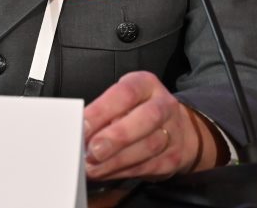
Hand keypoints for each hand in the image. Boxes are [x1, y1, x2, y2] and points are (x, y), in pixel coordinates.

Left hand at [83, 71, 213, 180]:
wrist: (177, 129)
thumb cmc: (138, 111)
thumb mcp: (121, 100)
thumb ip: (103, 111)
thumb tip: (79, 129)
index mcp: (146, 84)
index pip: (126, 93)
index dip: (103, 110)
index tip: (82, 125)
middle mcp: (164, 105)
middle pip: (146, 118)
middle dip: (116, 137)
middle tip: (92, 150)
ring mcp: (173, 132)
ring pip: (148, 146)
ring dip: (116, 160)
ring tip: (93, 166)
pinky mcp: (173, 157)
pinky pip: (149, 166)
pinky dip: (124, 171)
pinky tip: (106, 172)